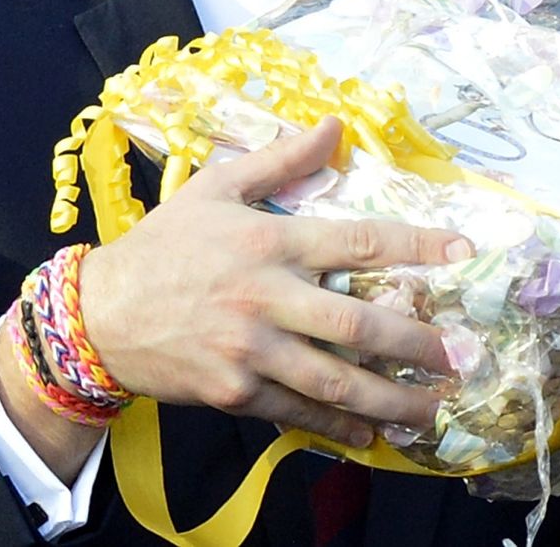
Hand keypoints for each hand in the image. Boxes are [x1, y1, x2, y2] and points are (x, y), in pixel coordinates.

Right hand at [76, 118, 471, 444]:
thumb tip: (333, 124)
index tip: (462, 251)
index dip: (416, 245)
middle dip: (417, 344)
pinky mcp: (236, 392)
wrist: (97, 316)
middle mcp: (266, 297)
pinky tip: (371, 435)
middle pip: (358, 326)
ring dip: (391, 398)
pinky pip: (299, 412)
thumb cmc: (162, 247)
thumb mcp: (214, 188)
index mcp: (268, 240)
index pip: (358, 242)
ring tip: (432, 407)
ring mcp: (251, 351)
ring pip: (336, 381)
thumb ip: (279, 158)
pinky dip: (339, 427)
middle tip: (460, 356)